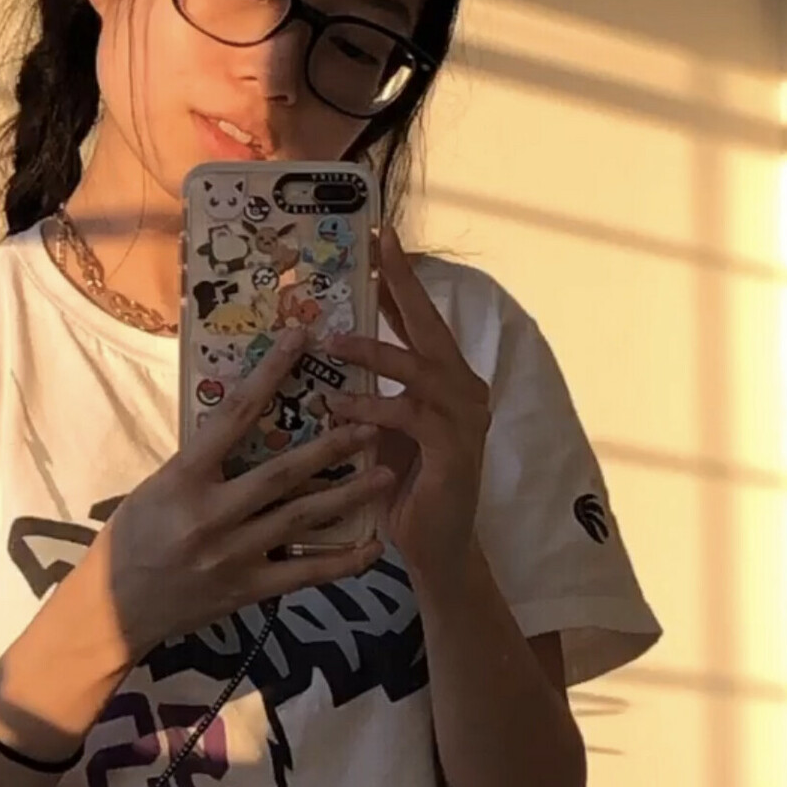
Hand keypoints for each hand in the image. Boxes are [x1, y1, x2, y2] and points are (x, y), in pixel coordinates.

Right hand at [96, 331, 393, 660]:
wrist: (113, 610)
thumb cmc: (132, 537)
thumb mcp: (157, 485)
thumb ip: (202, 460)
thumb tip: (243, 420)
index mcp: (183, 478)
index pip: (231, 415)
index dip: (268, 374)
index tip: (299, 341)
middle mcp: (212, 514)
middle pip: (283, 473)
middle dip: (331, 447)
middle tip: (373, 423)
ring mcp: (233, 555)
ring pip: (302, 519)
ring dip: (350, 496)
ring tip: (387, 474)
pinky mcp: (248, 590)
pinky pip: (305, 574)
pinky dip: (343, 561)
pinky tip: (374, 546)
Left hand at [326, 225, 490, 592]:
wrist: (436, 548)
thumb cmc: (404, 487)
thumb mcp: (380, 427)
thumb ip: (366, 389)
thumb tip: (322, 347)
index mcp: (445, 379)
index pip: (420, 318)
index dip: (400, 279)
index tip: (379, 238)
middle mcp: (463, 388)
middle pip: (431, 323)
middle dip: (402, 282)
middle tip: (378, 243)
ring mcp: (464, 418)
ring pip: (418, 367)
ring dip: (372, 350)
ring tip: (331, 340)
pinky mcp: (454, 450)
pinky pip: (408, 416)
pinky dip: (370, 408)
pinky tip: (336, 406)